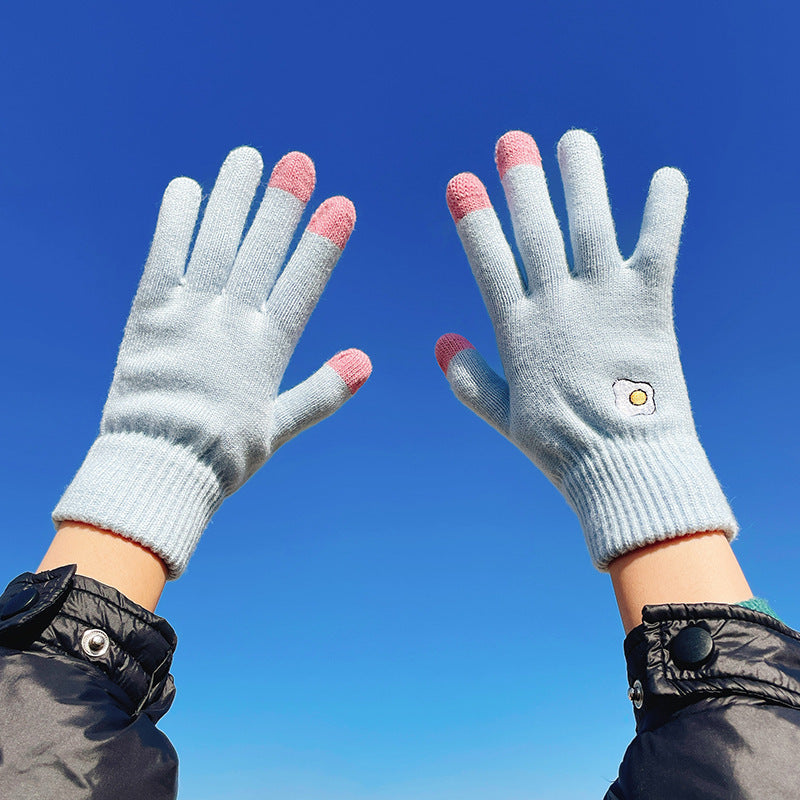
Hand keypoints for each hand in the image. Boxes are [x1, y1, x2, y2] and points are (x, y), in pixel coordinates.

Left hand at [53, 147, 370, 577]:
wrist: (157, 468)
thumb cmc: (223, 453)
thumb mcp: (279, 426)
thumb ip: (323, 391)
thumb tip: (366, 362)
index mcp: (267, 350)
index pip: (301, 286)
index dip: (322, 244)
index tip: (341, 205)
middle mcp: (231, 324)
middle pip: (260, 253)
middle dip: (282, 205)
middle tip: (297, 162)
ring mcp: (189, 315)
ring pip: (216, 245)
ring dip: (233, 198)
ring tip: (248, 157)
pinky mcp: (149, 314)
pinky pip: (164, 257)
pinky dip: (175, 220)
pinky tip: (188, 188)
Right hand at [436, 129, 735, 568]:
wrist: (623, 464)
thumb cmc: (562, 445)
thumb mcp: (505, 415)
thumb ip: (470, 379)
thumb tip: (441, 342)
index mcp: (521, 331)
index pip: (490, 263)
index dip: (474, 220)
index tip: (460, 182)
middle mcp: (558, 305)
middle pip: (536, 232)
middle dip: (521, 182)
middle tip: (513, 142)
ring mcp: (604, 300)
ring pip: (590, 224)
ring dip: (581, 177)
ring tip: (573, 139)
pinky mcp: (649, 303)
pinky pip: (658, 245)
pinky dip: (664, 208)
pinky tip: (667, 175)